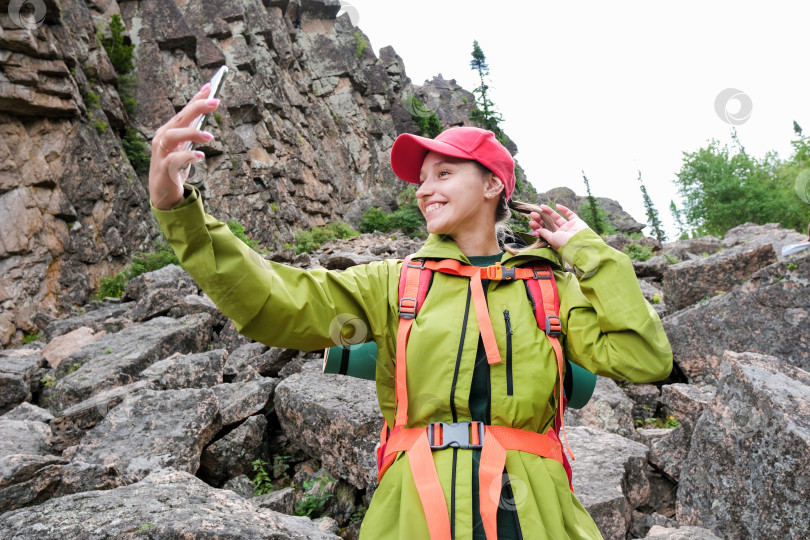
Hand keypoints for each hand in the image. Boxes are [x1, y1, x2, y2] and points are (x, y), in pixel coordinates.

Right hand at [148, 83, 219, 209]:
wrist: (162, 192)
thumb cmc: (175, 166)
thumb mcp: (185, 147)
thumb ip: (193, 133)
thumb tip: (207, 117)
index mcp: (169, 131)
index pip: (184, 111)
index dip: (196, 98)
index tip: (211, 87)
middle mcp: (162, 138)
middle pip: (179, 119)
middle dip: (197, 108)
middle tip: (215, 102)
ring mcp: (161, 153)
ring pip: (172, 136)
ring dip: (191, 133)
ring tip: (209, 136)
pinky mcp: (163, 169)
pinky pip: (173, 160)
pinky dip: (187, 156)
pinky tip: (199, 156)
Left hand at [529, 204, 590, 250]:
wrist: (582, 244)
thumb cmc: (565, 244)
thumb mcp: (552, 239)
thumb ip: (545, 233)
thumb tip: (537, 230)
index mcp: (555, 239)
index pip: (545, 231)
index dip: (538, 226)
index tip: (531, 221)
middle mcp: (562, 233)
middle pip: (550, 224)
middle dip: (541, 218)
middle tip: (533, 213)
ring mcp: (569, 227)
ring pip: (558, 218)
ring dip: (550, 212)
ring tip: (542, 207)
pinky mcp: (576, 222)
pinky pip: (570, 214)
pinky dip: (564, 209)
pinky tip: (557, 205)